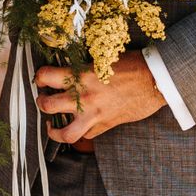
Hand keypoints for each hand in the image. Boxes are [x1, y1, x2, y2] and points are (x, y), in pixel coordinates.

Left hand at [35, 54, 165, 143]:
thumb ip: (84, 68)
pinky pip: (87, 136)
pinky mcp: (106, 125)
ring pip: (65, 133)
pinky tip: (78, 127)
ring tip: (50, 125)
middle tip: (42, 99)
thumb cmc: (132, 64)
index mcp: (80, 76)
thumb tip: (71, 70)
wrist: (156, 79)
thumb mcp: (102, 59)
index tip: (40, 78)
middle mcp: (84, 97)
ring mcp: (95, 115)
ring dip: (53, 131)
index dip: (39, 77)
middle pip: (47, 105)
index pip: (46, 76)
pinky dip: (81, 133)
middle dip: (41, 102)